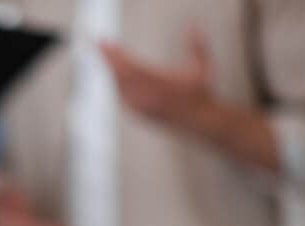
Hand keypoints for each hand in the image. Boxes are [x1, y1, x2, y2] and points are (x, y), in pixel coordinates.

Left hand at [99, 25, 214, 132]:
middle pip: (122, 75)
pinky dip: (116, 81)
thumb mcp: (203, 68)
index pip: (134, 68)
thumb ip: (198, 46)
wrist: (196, 121)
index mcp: (163, 85)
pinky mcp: (137, 113)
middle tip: (100, 45)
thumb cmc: (200, 92)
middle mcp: (149, 97)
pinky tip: (112, 70)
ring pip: (120, 86)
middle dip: (110, 59)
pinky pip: (121, 95)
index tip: (109, 44)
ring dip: (112, 69)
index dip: (119, 56)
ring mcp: (141, 106)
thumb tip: (194, 24)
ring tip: (105, 53)